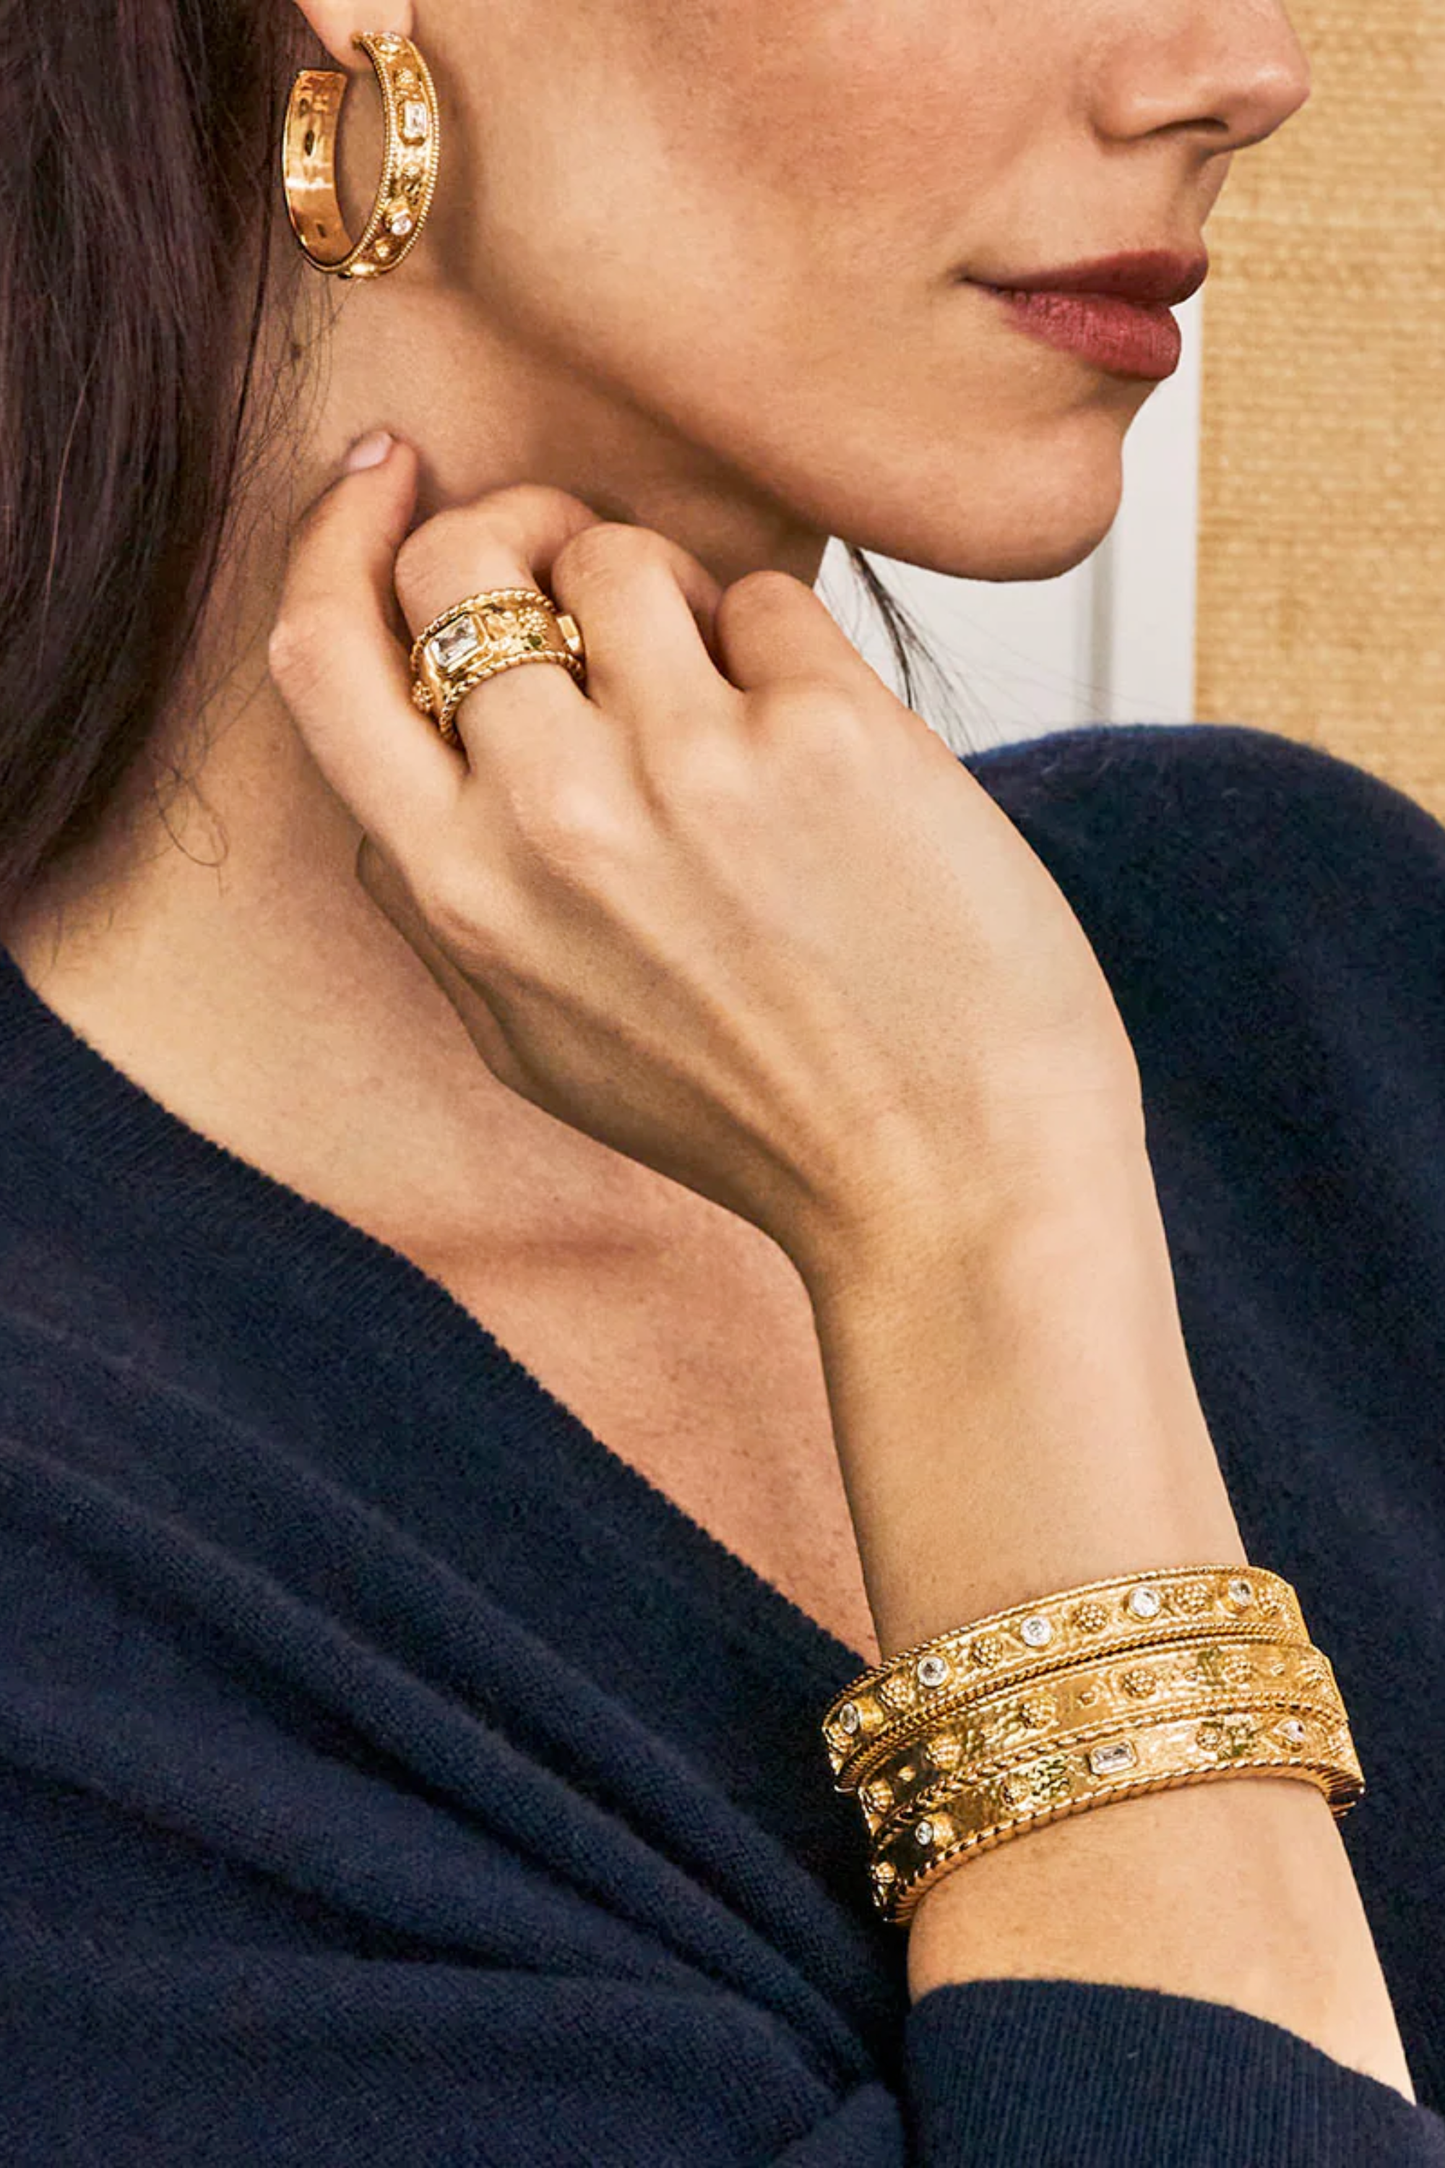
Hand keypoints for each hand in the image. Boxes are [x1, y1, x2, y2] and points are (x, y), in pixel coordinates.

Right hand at [267, 442, 1145, 1288]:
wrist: (947, 1182)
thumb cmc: (751, 1115)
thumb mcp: (535, 1044)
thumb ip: (440, 899)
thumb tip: (399, 749)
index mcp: (459, 895)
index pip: (322, 654)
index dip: (336, 538)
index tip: (384, 477)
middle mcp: (551, 818)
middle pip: (464, 558)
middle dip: (513, 529)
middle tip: (577, 570)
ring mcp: (689, 765)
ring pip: (619, 552)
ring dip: (670, 599)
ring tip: (733, 707)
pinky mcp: (826, 733)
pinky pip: (768, 602)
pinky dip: (788, 657)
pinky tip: (826, 761)